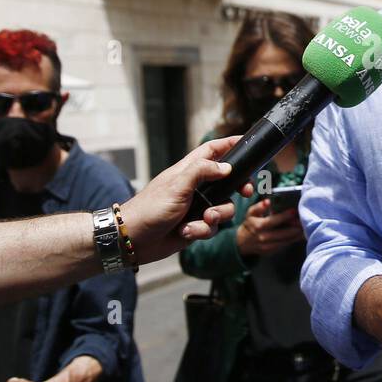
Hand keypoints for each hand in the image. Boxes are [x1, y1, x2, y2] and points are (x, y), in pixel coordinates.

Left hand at [118, 135, 253, 263]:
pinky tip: (186, 232)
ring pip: (224, 208)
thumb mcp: (177, 185)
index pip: (213, 150)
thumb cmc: (150, 208)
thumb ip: (202, 171)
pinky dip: (202, 231)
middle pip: (228, 181)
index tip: (248, 143)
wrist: (134, 239)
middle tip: (246, 191)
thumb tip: (227, 168)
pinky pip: (212, 227)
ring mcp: (196, 207)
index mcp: (189, 170)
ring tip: (202, 220)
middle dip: (239, 188)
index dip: (229, 144)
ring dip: (216, 216)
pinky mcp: (196, 225)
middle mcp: (195, 187)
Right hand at [236, 198, 305, 256]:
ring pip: (286, 240)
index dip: (285, 216)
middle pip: (283, 233)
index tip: (294, 211)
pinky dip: (293, 239)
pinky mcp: (271, 251)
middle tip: (304, 221)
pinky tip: (300, 234)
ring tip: (305, 228)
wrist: (242, 243)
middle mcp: (263, 237)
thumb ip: (259, 207)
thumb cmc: (249, 225)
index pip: (273, 221)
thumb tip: (268, 201)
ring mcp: (268, 246)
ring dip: (297, 235)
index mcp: (258, 226)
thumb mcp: (250, 213)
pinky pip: (285, 245)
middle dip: (296, 228)